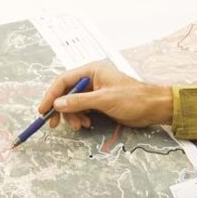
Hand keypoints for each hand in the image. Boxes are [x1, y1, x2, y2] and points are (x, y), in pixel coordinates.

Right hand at [37, 62, 173, 130]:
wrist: (153, 108)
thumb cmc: (132, 99)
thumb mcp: (103, 100)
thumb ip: (79, 102)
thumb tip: (57, 104)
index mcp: (91, 71)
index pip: (63, 81)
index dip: (51, 95)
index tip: (43, 110)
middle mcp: (91, 79)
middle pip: (66, 93)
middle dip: (61, 109)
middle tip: (55, 124)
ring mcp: (95, 91)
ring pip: (73, 103)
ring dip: (72, 116)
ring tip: (80, 126)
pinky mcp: (99, 102)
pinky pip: (82, 109)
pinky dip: (81, 117)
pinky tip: (86, 124)